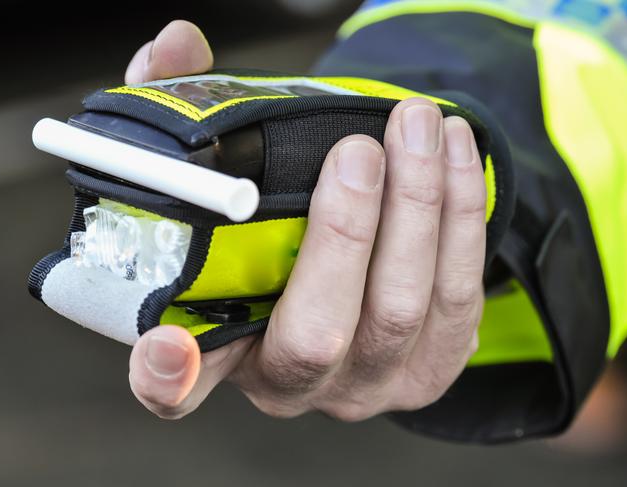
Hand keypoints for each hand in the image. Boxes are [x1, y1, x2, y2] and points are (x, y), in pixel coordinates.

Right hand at [127, 21, 485, 420]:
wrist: (347, 259)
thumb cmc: (273, 221)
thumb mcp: (222, 172)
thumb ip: (187, 111)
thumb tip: (177, 44)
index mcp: (221, 348)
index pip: (175, 387)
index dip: (165, 375)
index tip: (169, 344)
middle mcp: (292, 381)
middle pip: (319, 333)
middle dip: (345, 234)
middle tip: (358, 151)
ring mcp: (367, 382)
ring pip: (403, 308)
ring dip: (418, 207)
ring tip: (418, 125)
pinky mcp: (431, 366)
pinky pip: (458, 297)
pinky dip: (460, 217)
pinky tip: (454, 155)